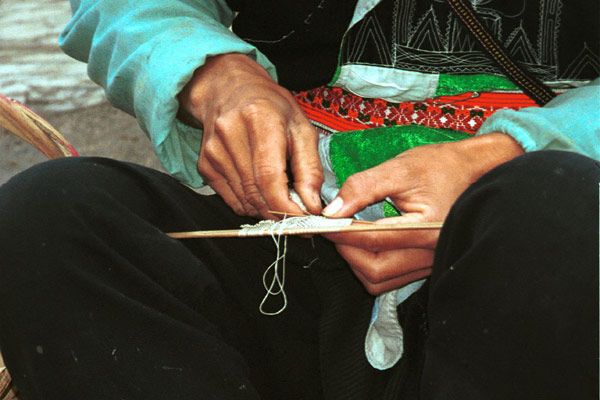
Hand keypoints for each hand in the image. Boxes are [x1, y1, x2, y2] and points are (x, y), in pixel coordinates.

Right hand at [178, 53, 323, 218]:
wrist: (229, 89)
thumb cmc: (271, 106)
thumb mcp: (301, 128)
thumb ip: (310, 169)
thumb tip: (312, 204)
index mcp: (260, 119)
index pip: (269, 177)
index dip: (286, 206)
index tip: (303, 218)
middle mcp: (231, 134)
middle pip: (256, 192)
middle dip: (280, 212)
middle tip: (299, 215)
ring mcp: (214, 151)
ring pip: (244, 200)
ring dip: (267, 210)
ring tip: (282, 200)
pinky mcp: (205, 164)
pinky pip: (231, 200)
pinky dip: (251, 204)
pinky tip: (262, 192)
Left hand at [322, 133, 523, 294]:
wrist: (475, 171)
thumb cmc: (442, 166)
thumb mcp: (400, 169)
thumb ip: (362, 188)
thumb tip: (332, 211)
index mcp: (427, 229)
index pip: (373, 240)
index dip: (341, 233)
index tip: (322, 222)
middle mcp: (431, 253)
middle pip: (375, 270)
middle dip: (347, 252)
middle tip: (333, 229)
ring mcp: (429, 263)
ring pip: (380, 281)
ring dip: (356, 262)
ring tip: (347, 236)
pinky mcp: (425, 265)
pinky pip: (391, 278)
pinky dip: (370, 265)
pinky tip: (364, 244)